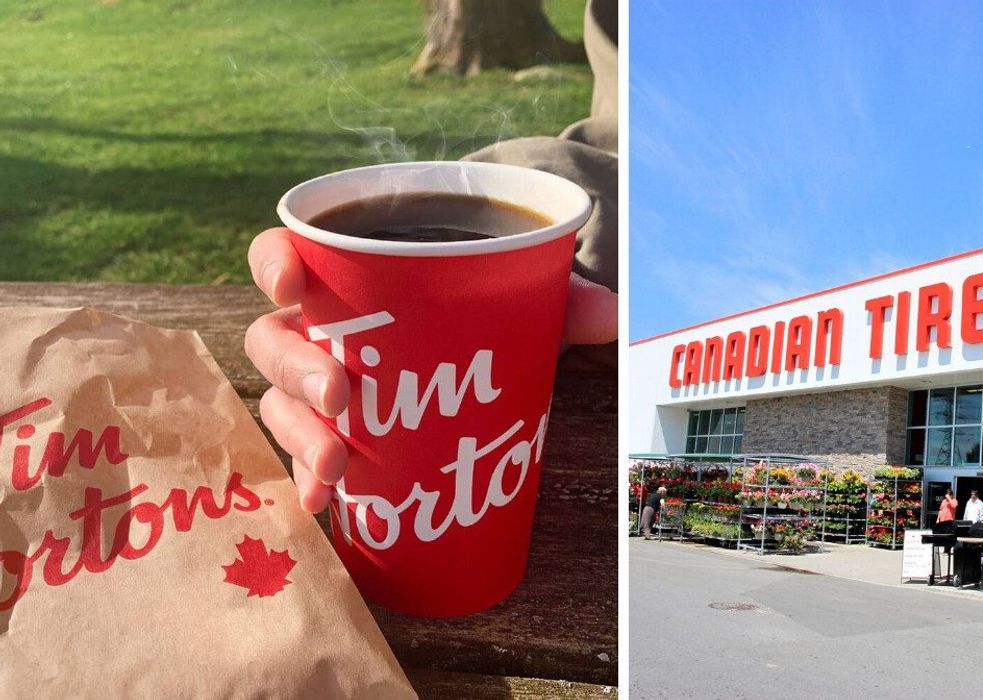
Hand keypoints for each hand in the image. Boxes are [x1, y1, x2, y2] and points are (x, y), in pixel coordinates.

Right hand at [244, 227, 616, 511]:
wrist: (473, 363)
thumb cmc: (476, 315)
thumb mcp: (517, 302)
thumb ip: (559, 301)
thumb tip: (612, 316)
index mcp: (348, 283)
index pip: (285, 256)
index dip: (274, 262)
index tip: (291, 282)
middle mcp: (318, 334)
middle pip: (273, 342)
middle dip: (297, 370)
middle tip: (342, 394)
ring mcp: (317, 391)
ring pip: (280, 404)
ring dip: (300, 433)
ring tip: (337, 464)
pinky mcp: (331, 439)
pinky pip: (301, 458)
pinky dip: (307, 481)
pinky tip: (322, 504)